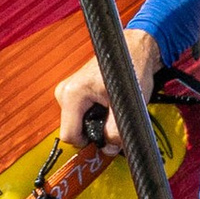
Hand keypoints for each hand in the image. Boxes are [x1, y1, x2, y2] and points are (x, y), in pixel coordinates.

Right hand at [53, 26, 159, 148]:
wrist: (134, 49)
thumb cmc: (131, 69)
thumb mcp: (126, 106)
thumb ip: (116, 132)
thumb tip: (109, 149)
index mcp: (72, 94)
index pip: (70, 136)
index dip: (90, 144)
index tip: (107, 139)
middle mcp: (65, 92)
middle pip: (76, 130)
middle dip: (96, 132)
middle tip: (115, 119)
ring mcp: (69, 91)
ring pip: (80, 123)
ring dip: (98, 123)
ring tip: (114, 108)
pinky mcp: (76, 92)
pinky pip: (83, 114)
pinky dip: (97, 115)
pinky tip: (110, 104)